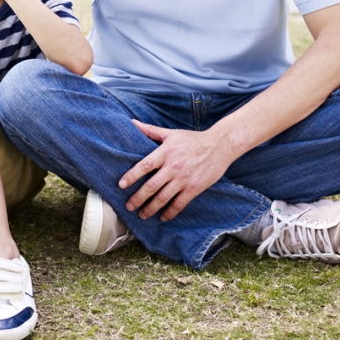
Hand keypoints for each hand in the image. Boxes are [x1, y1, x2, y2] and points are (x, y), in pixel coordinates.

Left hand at [118, 120, 233, 221]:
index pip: (144, 166)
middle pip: (151, 186)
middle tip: (128, 206)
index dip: (131, 176)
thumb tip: (132, 123)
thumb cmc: (193, 139)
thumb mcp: (171, 134)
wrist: (219, 145)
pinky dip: (170, 212)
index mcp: (165, 152)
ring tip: (142, 215)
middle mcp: (173, 166)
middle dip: (138, 198)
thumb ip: (151, 131)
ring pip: (163, 197)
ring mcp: (184, 178)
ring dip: (151, 208)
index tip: (121, 185)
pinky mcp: (194, 188)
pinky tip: (163, 217)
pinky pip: (179, 203)